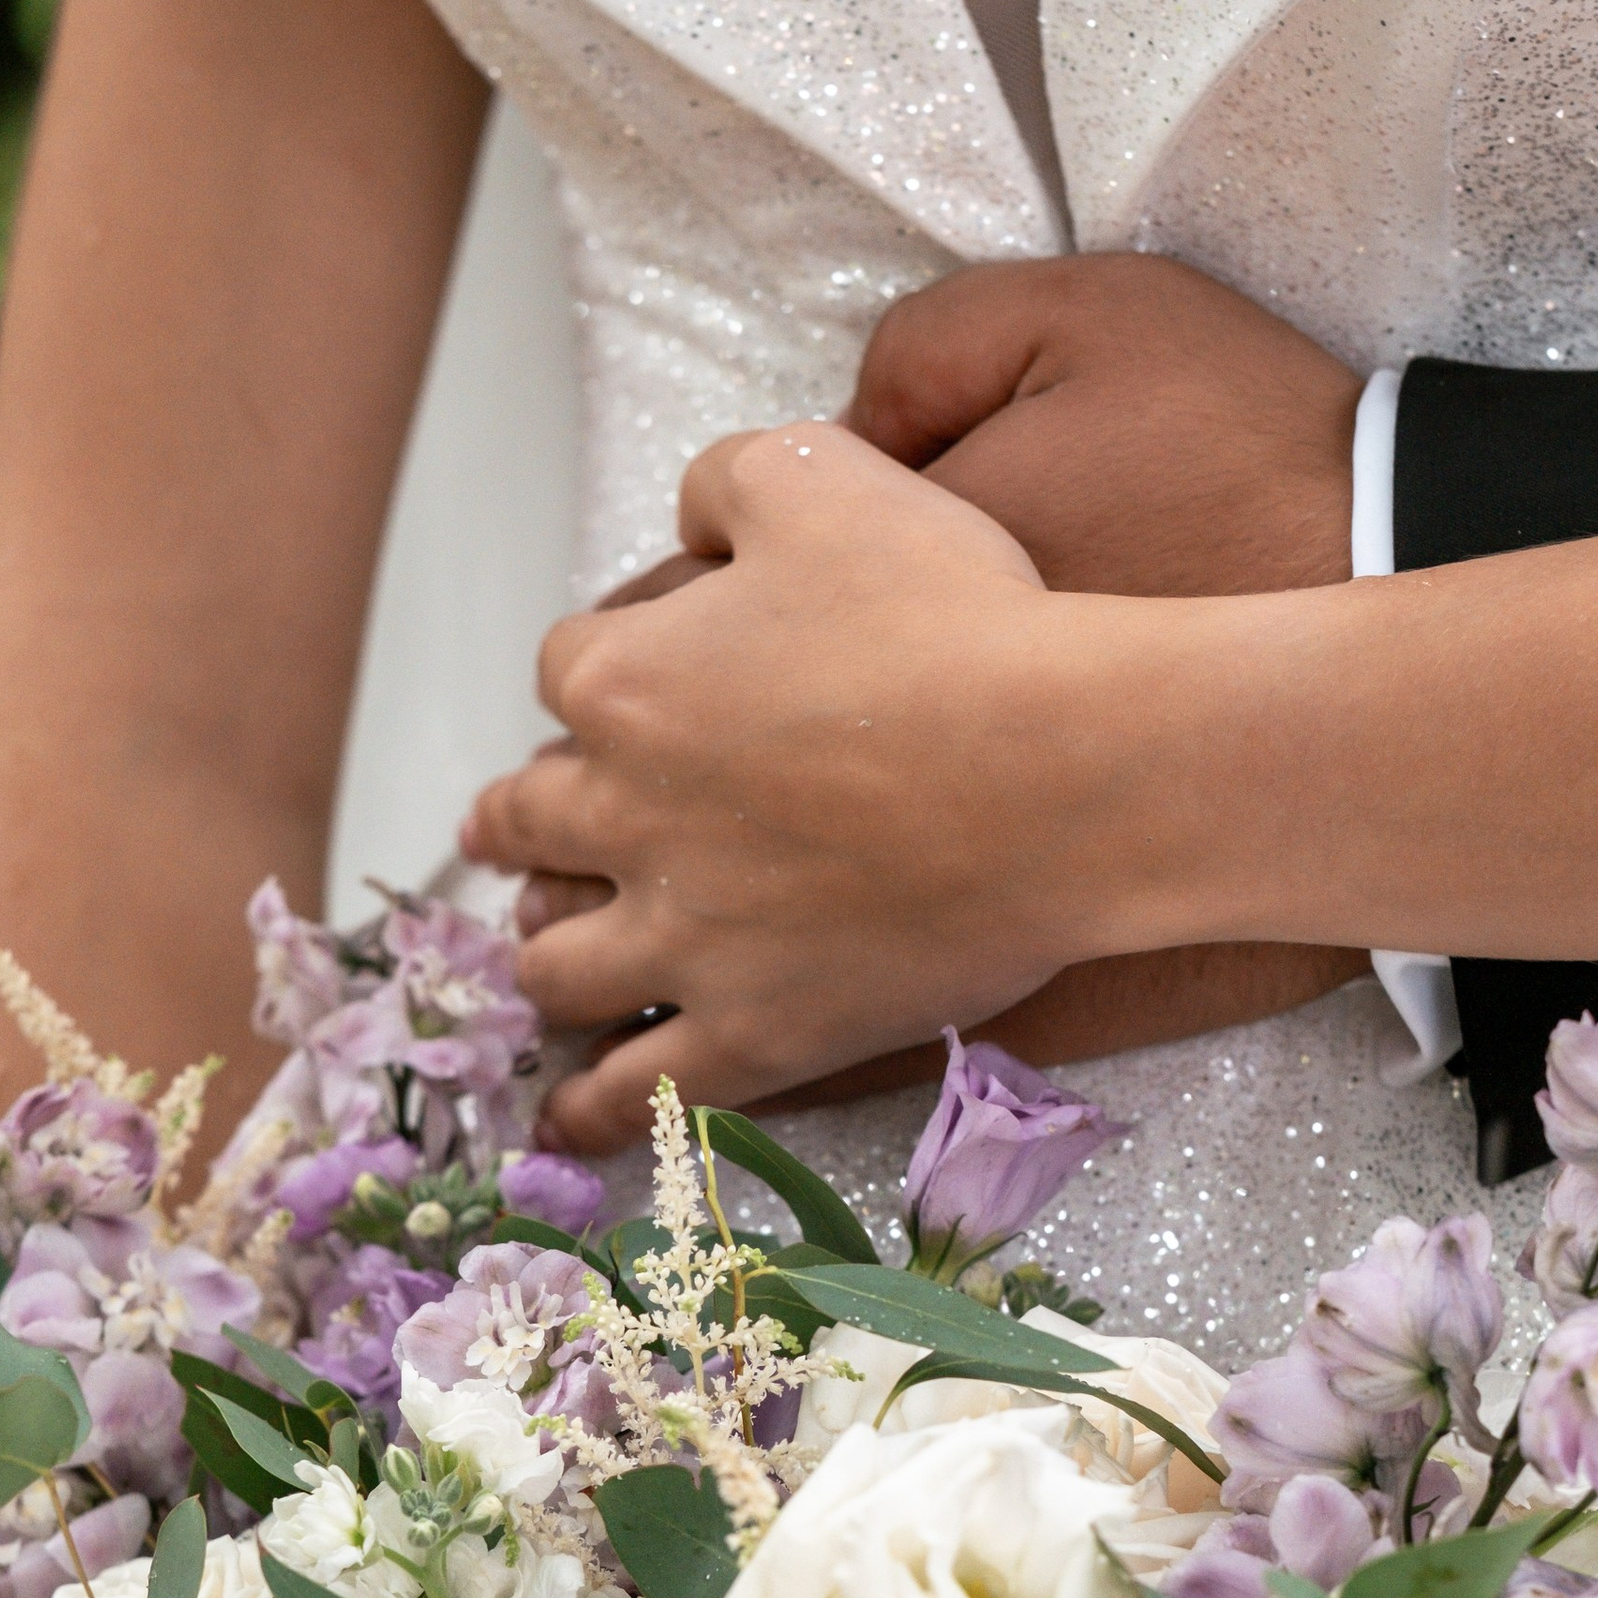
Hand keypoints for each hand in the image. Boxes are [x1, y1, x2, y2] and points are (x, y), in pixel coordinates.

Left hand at [485, 269, 1371, 1127]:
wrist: (1067, 768)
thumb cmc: (959, 615)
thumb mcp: (824, 476)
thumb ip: (727, 483)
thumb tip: (692, 528)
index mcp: (625, 682)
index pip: (568, 673)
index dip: (610, 678)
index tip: (648, 688)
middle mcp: (625, 817)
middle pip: (532, 824)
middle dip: (530, 823)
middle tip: (535, 833)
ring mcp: (684, 939)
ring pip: (555, 961)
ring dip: (545, 950)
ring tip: (554, 953)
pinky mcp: (753, 1033)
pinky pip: (639, 1092)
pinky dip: (589, 1109)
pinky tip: (567, 1120)